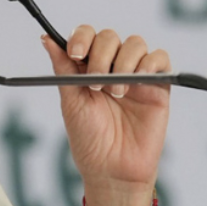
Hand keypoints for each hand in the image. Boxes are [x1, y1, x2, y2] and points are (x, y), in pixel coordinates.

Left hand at [43, 27, 170, 205]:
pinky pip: (159, 58)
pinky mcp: (158, 85)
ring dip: (123, 62)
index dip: (81, 38)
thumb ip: (63, 68)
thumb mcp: (71, 101)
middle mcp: (112, 66)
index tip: (75, 53)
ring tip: (116, 92)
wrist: (113, 170)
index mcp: (88, 68)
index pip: (87, 36)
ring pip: (135, 43)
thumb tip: (47, 38)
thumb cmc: (89, 139)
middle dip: (100, 55)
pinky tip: (138, 80)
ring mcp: (136, 75)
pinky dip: (149, 63)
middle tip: (96, 83)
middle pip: (109, 37)